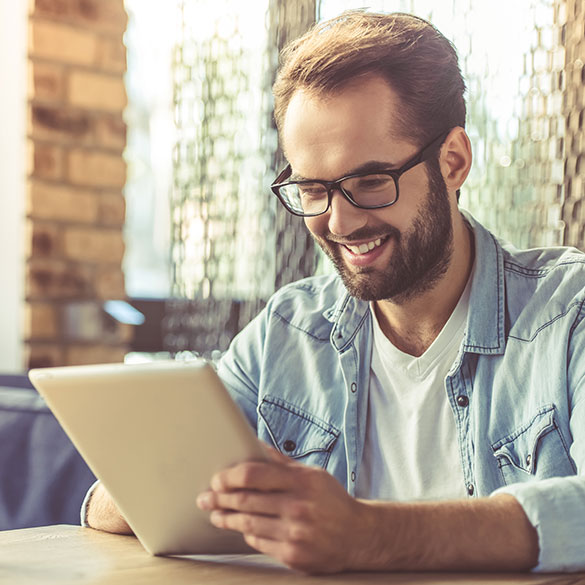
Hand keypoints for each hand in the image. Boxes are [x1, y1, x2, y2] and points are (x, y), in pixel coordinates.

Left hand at [196, 447, 370, 573]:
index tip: (217, 479)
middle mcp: (298, 507)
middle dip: (220, 499)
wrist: (358, 536)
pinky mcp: (293, 556)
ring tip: (215, 514)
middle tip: (205, 498)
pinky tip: (239, 527)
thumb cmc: (331, 500)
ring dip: (226, 518)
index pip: (254, 475)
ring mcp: (295, 533)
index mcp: (301, 481)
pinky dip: (246, 533)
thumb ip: (281, 462)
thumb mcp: (312, 474)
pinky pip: (259, 543)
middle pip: (246, 501)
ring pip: (248, 524)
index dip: (230, 477)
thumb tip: (253, 443)